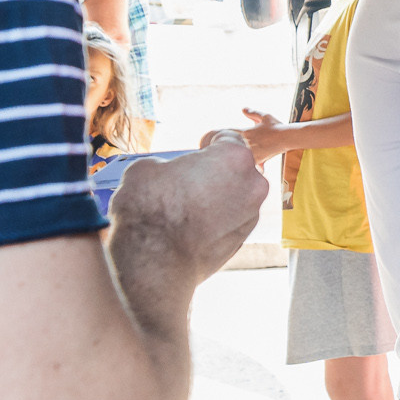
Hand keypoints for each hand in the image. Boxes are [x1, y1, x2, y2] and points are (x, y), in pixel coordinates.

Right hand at [105, 141, 264, 285]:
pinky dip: (217, 221)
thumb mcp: (147, 167)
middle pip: (237, 169)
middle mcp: (252, 183)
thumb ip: (168, 163)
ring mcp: (251, 214)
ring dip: (218, 198)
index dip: (210, 143)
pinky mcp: (242, 240)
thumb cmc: (150, 208)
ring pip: (236, 197)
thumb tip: (166, 172)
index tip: (199, 149)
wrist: (153, 260)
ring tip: (187, 207)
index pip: (228, 139)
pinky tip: (192, 227)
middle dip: (216, 172)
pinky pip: (231, 221)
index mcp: (234, 156)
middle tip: (190, 180)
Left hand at [205, 108, 284, 159]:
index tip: (209, 139)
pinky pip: (247, 164)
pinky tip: (237, 171)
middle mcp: (245, 142)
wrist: (286, 137)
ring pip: (236, 157)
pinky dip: (243, 166)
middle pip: (227, 148)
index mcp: (245, 132)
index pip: (226, 134)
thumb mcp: (265, 116)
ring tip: (220, 165)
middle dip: (219, 149)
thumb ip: (253, 113)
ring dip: (229, 159)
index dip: (217, 135)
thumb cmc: (276, 126)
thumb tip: (243, 108)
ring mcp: (250, 152)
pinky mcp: (256, 160)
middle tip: (209, 151)